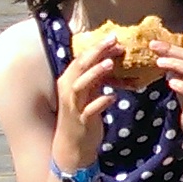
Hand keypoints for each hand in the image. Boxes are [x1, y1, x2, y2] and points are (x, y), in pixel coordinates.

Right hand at [50, 41, 117, 175]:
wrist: (73, 145)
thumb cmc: (83, 115)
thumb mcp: (89, 93)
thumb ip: (98, 77)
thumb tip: (112, 58)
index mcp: (70, 81)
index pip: (82, 59)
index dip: (96, 48)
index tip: (113, 37)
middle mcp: (68, 90)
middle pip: (80, 67)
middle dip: (96, 53)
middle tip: (113, 41)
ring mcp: (74, 106)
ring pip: (80, 85)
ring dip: (95, 73)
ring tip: (111, 64)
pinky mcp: (81, 121)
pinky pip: (89, 110)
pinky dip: (101, 102)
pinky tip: (113, 96)